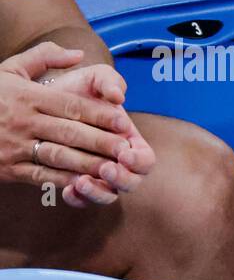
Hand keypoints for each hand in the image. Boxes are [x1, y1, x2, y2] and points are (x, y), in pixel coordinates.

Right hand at [0, 42, 138, 205]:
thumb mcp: (9, 69)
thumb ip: (44, 57)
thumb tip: (79, 54)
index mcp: (27, 96)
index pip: (70, 106)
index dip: (99, 114)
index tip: (124, 121)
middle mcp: (23, 121)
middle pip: (70, 133)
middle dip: (101, 142)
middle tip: (128, 149)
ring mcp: (15, 146)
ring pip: (58, 156)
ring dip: (89, 165)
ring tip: (115, 169)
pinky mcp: (8, 169)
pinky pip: (42, 176)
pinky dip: (66, 181)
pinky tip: (88, 183)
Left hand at [47, 63, 155, 198]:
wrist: (41, 102)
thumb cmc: (74, 90)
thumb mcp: (93, 78)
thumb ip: (109, 81)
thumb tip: (118, 95)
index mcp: (129, 141)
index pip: (146, 160)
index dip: (139, 160)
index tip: (125, 152)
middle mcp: (118, 162)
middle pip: (132, 182)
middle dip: (121, 178)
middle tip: (105, 168)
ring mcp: (99, 176)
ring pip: (108, 195)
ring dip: (98, 192)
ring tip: (81, 182)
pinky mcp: (78, 184)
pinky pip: (83, 201)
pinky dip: (78, 199)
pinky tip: (68, 190)